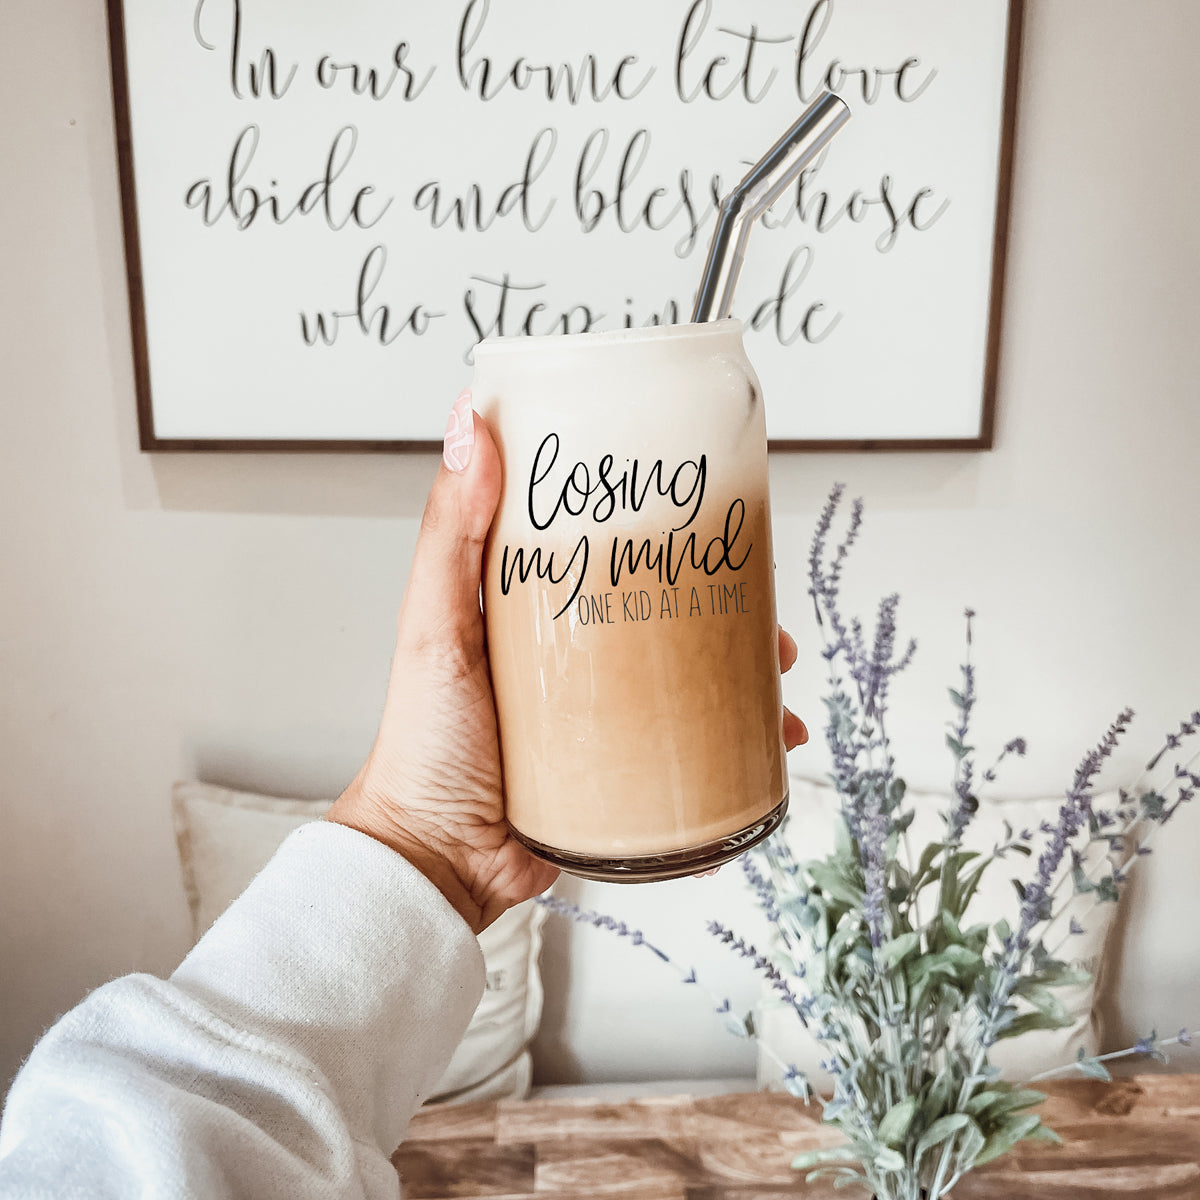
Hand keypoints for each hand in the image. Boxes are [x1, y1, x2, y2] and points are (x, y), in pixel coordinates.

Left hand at [328, 391, 807, 932]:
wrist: (438, 862)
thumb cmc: (424, 743)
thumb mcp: (434, 625)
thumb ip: (451, 533)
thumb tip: (471, 422)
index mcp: (535, 611)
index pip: (608, 552)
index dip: (660, 529)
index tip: (705, 507)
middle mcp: (576, 659)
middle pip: (667, 617)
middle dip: (727, 611)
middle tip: (761, 612)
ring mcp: (605, 718)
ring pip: (695, 685)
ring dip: (746, 682)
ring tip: (776, 686)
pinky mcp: (624, 775)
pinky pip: (695, 757)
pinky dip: (738, 755)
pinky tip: (766, 755)